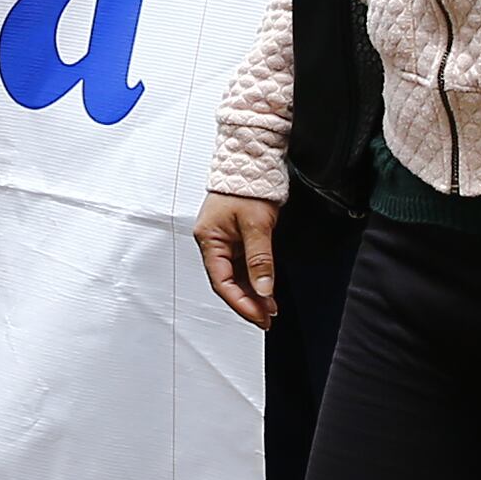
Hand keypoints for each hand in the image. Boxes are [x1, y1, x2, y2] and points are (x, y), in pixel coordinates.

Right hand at [196, 190, 281, 328]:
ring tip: (271, 308)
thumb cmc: (247, 186)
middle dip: (248, 302)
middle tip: (267, 318)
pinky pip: (244, 264)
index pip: (222, 282)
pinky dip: (255, 278)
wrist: (252, 161)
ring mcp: (225, 240)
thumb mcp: (256, 225)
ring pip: (237, 275)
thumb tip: (264, 289)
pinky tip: (267, 289)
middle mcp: (213, 243)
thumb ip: (260, 259)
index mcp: (209, 240)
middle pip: (228, 282)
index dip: (240, 303)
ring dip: (253, 292)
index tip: (258, 317)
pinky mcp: (237, 237)